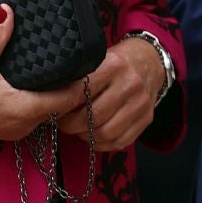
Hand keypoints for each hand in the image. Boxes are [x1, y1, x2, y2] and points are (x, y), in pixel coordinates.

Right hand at [0, 6, 86, 141]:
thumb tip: (7, 11)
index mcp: (27, 110)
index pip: (70, 98)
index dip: (82, 81)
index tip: (86, 62)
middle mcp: (27, 124)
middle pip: (60, 104)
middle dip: (67, 84)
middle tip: (72, 58)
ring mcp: (16, 130)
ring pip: (45, 110)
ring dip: (50, 92)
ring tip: (53, 67)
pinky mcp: (5, 129)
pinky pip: (30, 114)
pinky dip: (35, 99)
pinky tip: (28, 82)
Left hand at [62, 36, 163, 151]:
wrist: (149, 60)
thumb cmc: (116, 61)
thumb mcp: (97, 58)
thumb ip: (78, 76)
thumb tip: (52, 98)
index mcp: (114, 65)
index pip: (81, 92)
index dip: (64, 106)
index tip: (54, 109)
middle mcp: (130, 84)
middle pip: (94, 116)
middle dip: (72, 125)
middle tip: (63, 123)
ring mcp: (140, 103)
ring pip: (107, 133)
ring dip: (87, 136)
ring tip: (78, 129)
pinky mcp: (146, 118)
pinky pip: (120, 141)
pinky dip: (103, 144)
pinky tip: (94, 136)